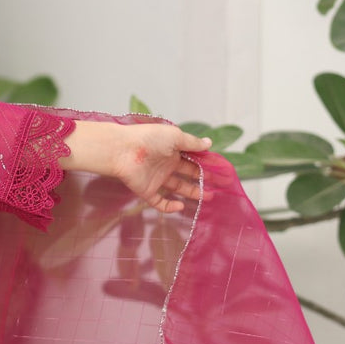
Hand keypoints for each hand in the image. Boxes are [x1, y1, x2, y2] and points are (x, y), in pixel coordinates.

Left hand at [61, 121, 209, 213]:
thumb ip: (192, 143)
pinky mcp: (147, 191)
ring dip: (193, 193)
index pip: (193, 159)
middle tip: (220, 187)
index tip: (222, 172)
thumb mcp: (175, 136)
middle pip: (188, 174)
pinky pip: (160, 202)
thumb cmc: (149, 139)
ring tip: (209, 197)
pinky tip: (181, 206)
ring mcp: (156, 178)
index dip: (207, 165)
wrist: (122, 150)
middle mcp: (165, 164)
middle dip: (204, 180)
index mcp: (172, 150)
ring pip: (177, 188)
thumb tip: (209, 143)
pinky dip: (170, 207)